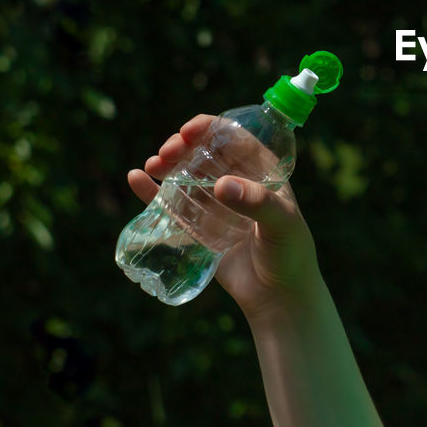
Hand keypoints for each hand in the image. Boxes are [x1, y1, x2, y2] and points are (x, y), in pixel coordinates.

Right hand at [126, 114, 322, 319]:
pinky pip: (173, 204)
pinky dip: (153, 191)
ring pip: (187, 175)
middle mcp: (239, 183)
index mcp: (264, 172)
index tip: (188, 131)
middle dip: (184, 145)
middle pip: (206, 153)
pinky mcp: (199, 227)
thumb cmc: (290, 255)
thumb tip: (222, 185)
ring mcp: (217, 205)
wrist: (279, 296)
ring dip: (168, 164)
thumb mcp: (283, 224)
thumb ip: (258, 204)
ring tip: (152, 165)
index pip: (235, 139)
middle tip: (166, 152)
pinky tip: (135, 179)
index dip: (211, 129)